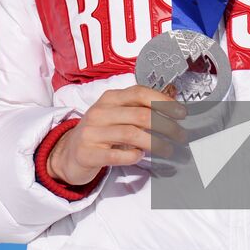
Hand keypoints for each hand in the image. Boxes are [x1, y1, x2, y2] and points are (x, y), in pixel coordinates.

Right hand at [45, 85, 186, 185]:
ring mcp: (92, 132)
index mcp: (109, 98)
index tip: (181, 113)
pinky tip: (139, 156)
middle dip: (166, 126)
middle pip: (140, 115)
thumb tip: (172, 112)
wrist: (68, 153)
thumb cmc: (99, 133)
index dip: (163, 102)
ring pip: (131, 134)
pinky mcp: (87, 153)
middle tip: (181, 136)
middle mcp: (100, 112)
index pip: (140, 93)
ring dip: (156, 143)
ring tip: (168, 149)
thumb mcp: (114, 115)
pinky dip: (133, 156)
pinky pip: (116, 155)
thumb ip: (137, 111)